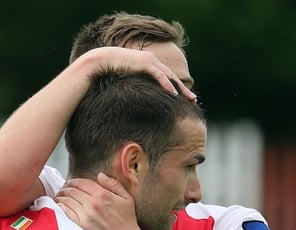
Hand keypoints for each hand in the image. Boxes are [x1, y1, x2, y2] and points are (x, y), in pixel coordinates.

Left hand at [55, 172, 141, 229]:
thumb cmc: (127, 220)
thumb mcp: (126, 198)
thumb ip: (113, 184)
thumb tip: (100, 175)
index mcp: (102, 195)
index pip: (81, 182)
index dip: (74, 181)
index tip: (71, 182)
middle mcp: (92, 204)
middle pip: (71, 190)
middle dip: (65, 188)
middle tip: (63, 189)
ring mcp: (85, 216)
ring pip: (66, 200)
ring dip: (61, 197)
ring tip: (59, 197)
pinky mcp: (80, 226)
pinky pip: (65, 212)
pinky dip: (60, 207)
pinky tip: (60, 206)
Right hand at [82, 46, 196, 100]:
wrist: (101, 60)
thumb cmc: (110, 71)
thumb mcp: (126, 81)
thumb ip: (134, 87)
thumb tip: (133, 101)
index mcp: (149, 65)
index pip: (166, 77)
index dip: (176, 87)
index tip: (184, 98)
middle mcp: (152, 61)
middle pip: (172, 77)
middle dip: (183, 88)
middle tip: (193, 99)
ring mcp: (149, 61)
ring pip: (170, 76)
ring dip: (180, 88)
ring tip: (189, 98)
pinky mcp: (145, 63)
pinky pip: (159, 75)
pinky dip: (167, 84)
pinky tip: (174, 94)